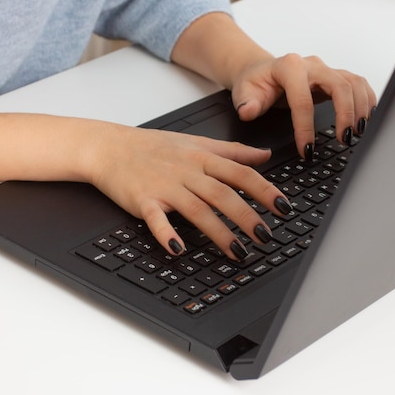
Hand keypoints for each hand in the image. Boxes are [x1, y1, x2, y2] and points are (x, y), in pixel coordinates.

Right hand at [89, 126, 292, 259]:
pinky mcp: (143, 200)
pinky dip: (167, 234)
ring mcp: (164, 186)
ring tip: (238, 252)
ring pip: (197, 210)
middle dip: (247, 217)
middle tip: (267, 237)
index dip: (265, 191)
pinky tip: (178, 250)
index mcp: (201, 157)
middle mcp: (186, 171)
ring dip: (220, 233)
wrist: (111, 147)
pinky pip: (156, 219)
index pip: (240, 173)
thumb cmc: (153, 146)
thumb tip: (265, 156)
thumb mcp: (196, 142)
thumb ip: (232, 151)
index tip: (283, 208)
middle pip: (223, 194)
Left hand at [230, 54, 376, 158]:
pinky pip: (357, 84)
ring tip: (357, 133)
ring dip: (360, 108)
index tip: (307, 149)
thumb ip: (247, 103)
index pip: (302, 100)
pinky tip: (365, 118)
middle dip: (345, 113)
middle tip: (343, 139)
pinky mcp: (334, 77)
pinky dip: (366, 100)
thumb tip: (248, 111)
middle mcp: (311, 65)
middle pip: (339, 85)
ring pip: (353, 83)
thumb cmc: (253, 83)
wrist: (260, 71)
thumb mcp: (243, 93)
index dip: (305, 127)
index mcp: (289, 67)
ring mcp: (325, 70)